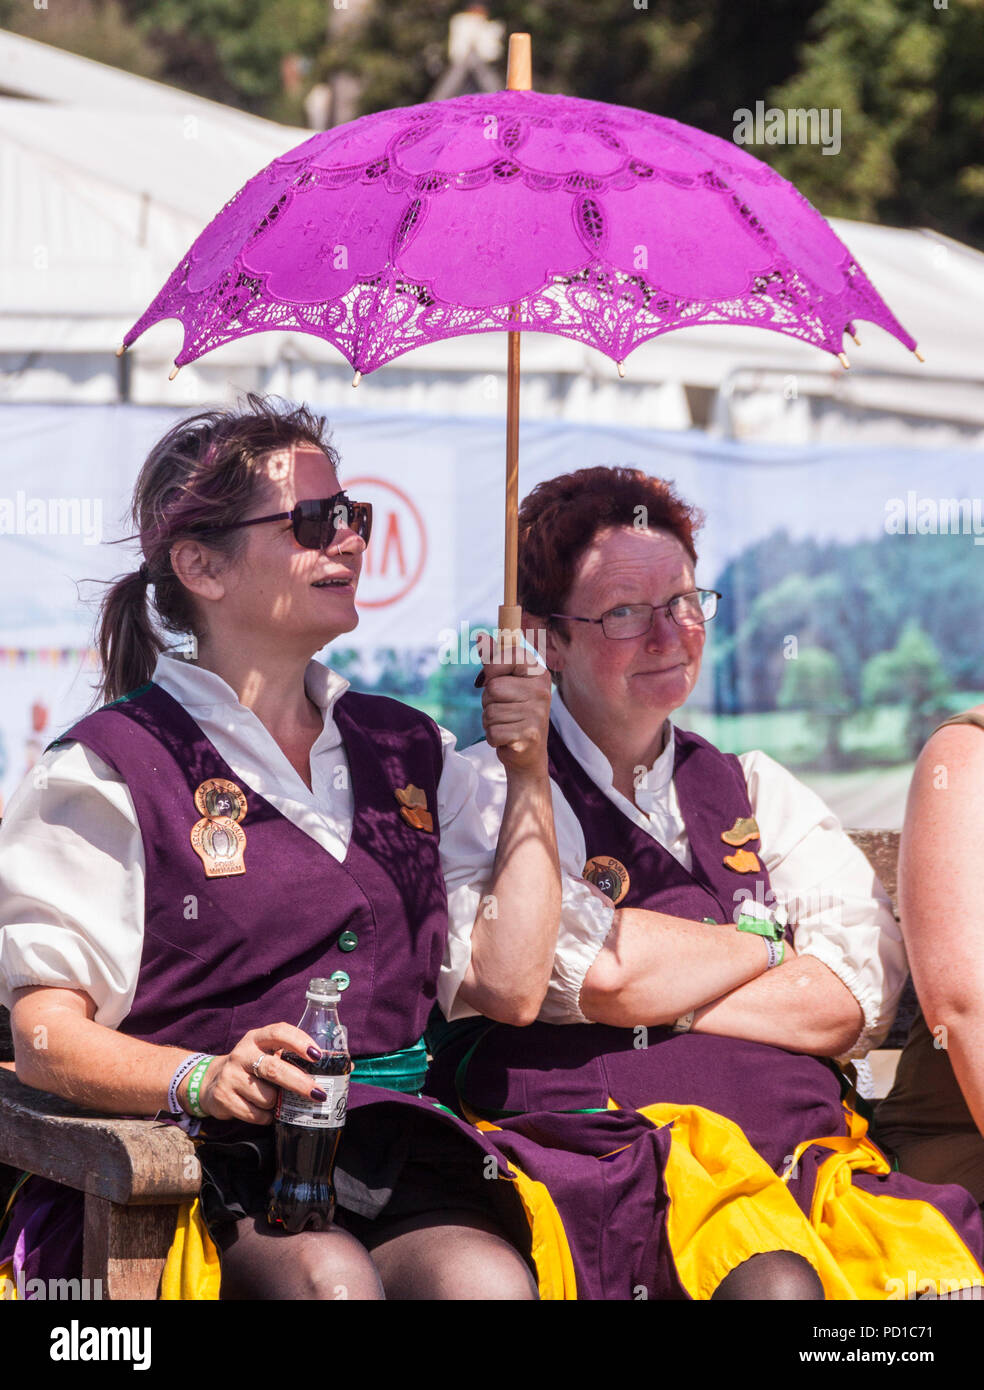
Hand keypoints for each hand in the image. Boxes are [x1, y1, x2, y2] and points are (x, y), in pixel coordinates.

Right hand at [183, 1023, 325, 1124]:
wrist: (212, 1082)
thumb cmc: (255, 1068)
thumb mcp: (271, 1055)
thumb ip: (300, 1059)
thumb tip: (347, 1066)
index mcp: (257, 1038)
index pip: (279, 1032)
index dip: (299, 1041)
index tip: (317, 1055)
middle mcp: (242, 1053)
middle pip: (273, 1068)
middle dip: (299, 1083)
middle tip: (318, 1093)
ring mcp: (230, 1075)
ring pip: (265, 1096)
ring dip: (278, 1104)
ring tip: (277, 1101)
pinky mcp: (223, 1097)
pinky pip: (255, 1114)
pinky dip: (265, 1117)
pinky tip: (264, 1111)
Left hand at [477, 633, 551, 774]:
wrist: (528, 754)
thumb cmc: (514, 713)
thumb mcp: (505, 683)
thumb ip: (493, 661)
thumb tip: (481, 636)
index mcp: (538, 673)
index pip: (508, 656)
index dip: (494, 668)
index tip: (499, 679)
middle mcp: (541, 691)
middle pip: (493, 688)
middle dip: (489, 701)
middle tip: (504, 710)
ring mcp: (537, 714)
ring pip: (490, 712)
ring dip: (490, 721)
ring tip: (506, 725)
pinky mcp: (528, 736)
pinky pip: (493, 731)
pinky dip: (493, 737)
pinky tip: (507, 738)